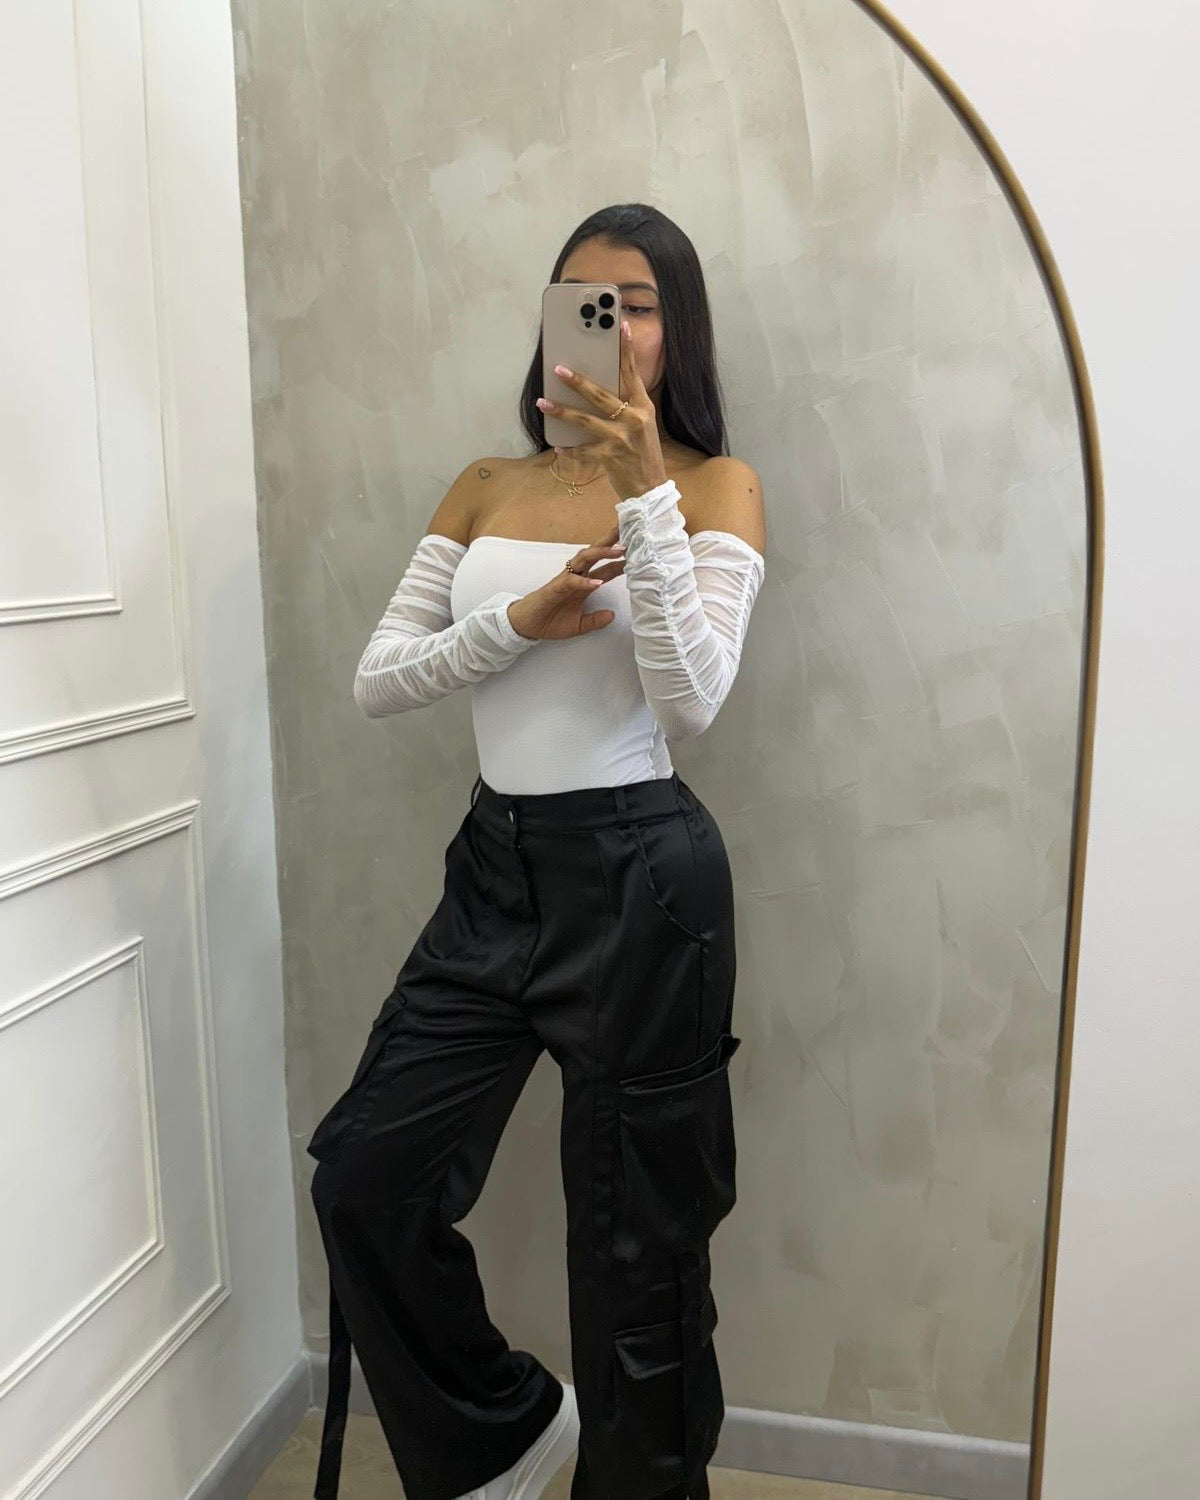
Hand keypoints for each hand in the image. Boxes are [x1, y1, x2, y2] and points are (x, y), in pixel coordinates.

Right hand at [507, 534, 626, 640]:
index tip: (637, 554)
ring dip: (602, 553)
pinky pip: (571, 581)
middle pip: (595, 553)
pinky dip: (584, 581)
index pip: (605, 569)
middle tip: (628, 530)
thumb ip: (595, 621)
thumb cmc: (550, 622)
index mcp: (583, 584)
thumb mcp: (579, 626)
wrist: (526, 626)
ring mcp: (565, 580)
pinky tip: (597, 583)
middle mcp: (576, 577)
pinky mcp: (555, 588)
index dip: (620, 562)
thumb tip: (612, 616)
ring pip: (584, 559)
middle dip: (611, 541)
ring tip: (619, 550)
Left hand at [535, 319, 667, 499]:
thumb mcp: (642, 427)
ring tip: (542, 402)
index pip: (632, 374)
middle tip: (558, 369)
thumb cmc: (644, 456)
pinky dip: (568, 450)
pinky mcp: (609, 457)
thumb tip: (597, 391)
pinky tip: (557, 446)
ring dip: (561, 411)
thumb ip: (626, 408)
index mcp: (643, 408)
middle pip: (600, 395)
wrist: (651, 490)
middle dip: (577, 381)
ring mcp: (621, 438)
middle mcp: (633, 420)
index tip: (620, 326)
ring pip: (584, 420)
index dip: (626, 350)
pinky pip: (582, 451)